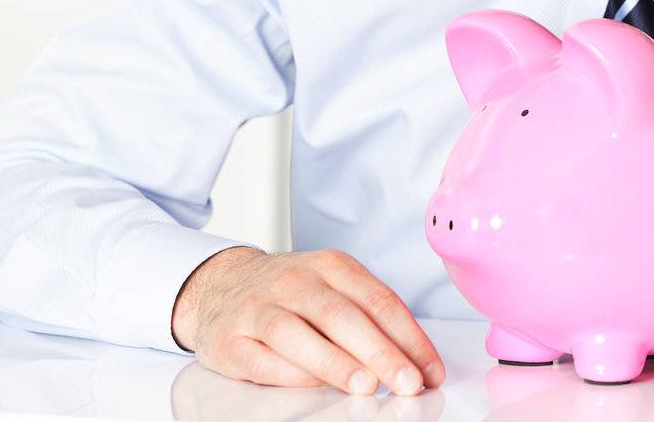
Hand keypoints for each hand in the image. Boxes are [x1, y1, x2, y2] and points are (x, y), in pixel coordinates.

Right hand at [170, 246, 444, 395]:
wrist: (222, 285)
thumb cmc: (291, 294)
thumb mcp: (334, 289)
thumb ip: (370, 319)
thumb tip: (415, 362)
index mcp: (331, 267)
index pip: (379, 301)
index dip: (410, 337)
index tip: (430, 370)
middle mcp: (295, 282)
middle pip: (343, 317)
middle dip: (382, 352)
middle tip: (408, 382)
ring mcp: (260, 308)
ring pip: (299, 335)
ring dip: (337, 363)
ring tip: (367, 385)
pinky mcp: (231, 339)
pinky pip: (263, 359)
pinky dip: (292, 375)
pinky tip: (316, 387)